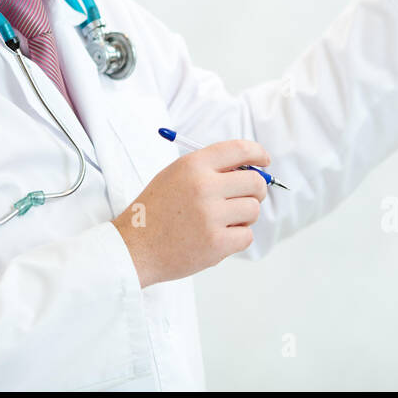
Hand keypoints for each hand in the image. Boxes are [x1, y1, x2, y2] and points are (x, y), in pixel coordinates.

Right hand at [111, 140, 269, 287]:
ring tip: (223, 221)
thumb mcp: (175, 176)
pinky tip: (217, 238)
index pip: (239, 149)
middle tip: (247, 198)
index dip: (258, 153)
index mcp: (193, 165)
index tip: (264, 161)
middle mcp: (204, 187)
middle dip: (256, 190)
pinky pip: (247, 236)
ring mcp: (210, 216)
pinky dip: (237, 238)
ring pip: (253, 210)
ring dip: (244, 217)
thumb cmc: (156, 211)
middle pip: (255, 182)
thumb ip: (209, 169)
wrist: (133, 247)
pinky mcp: (216, 243)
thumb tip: (250, 167)